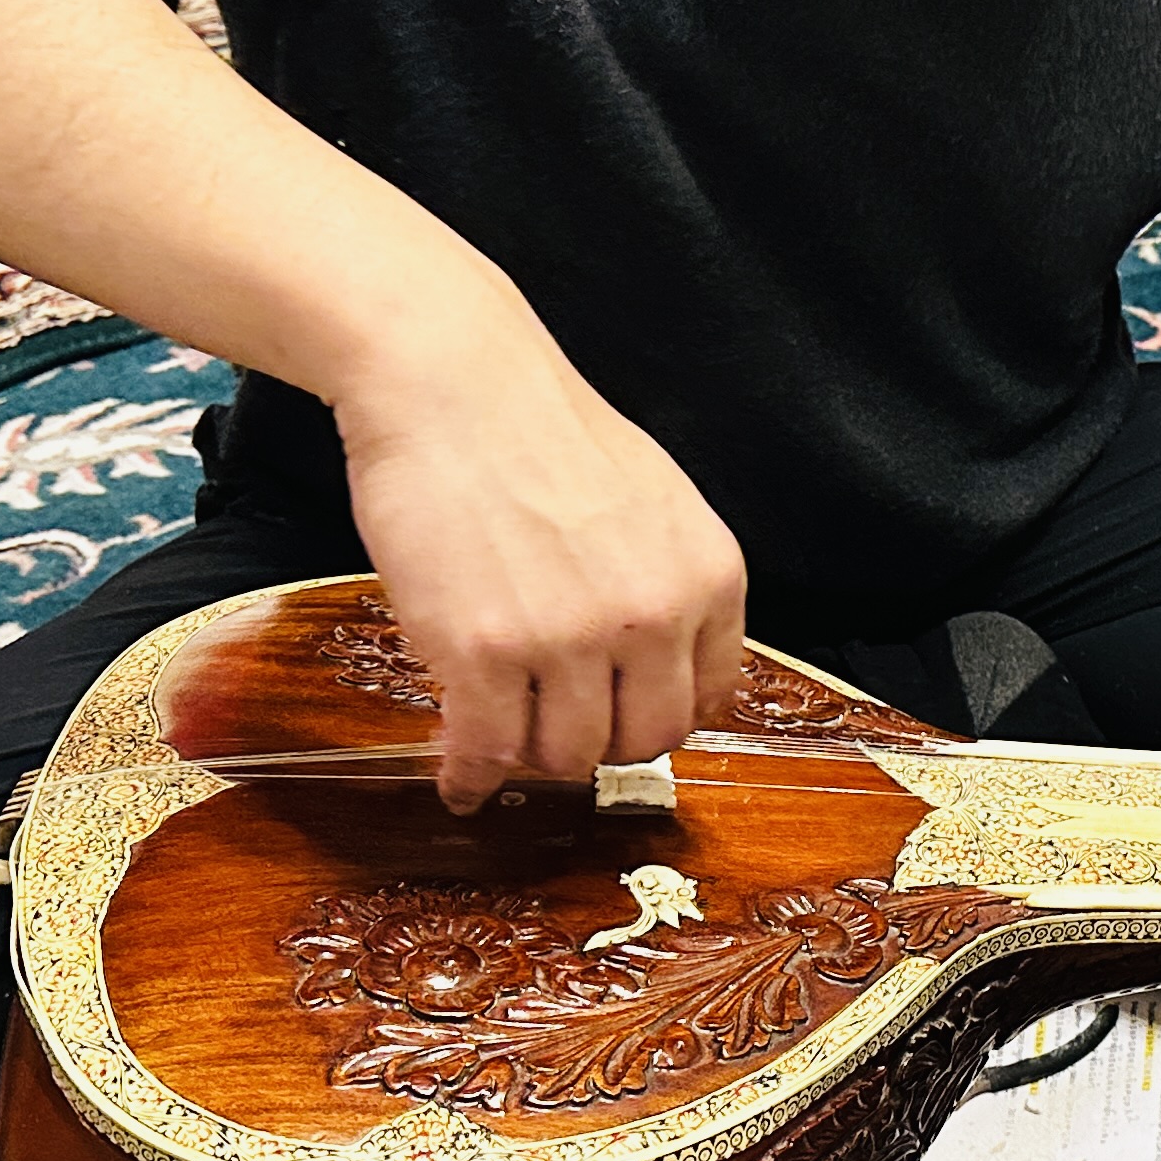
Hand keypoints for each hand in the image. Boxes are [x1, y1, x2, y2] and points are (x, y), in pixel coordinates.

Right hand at [330, 320, 747, 810]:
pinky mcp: (484, 652)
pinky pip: (488, 753)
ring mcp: (568, 638)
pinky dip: (471, 778)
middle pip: (642, 741)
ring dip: (531, 755)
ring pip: (567, 756)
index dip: (655, 714)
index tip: (622, 717)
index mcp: (708, 576)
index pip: (707, 699)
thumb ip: (670, 582)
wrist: (451, 381)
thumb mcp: (657, 500)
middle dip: (599, 743)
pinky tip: (460, 779)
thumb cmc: (540, 429)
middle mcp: (653, 614)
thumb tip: (663, 662)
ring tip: (503, 733)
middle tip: (556, 728)